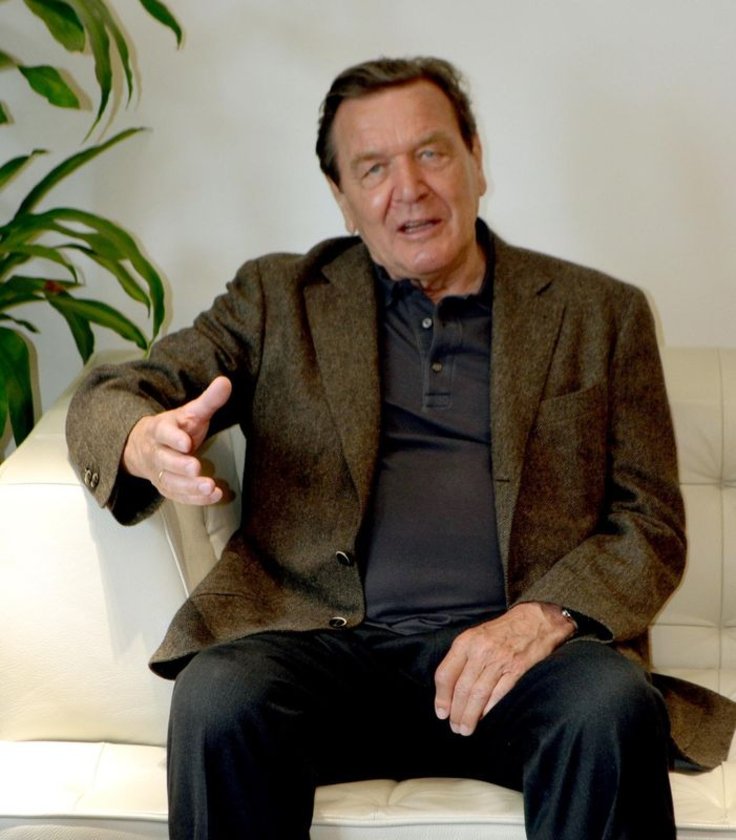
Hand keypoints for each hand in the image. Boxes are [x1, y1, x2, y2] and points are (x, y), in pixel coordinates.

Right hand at [122, 376, 232, 504]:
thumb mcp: (190, 412)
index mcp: (160, 430)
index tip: (186, 443)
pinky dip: (195, 499)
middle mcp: (156, 453)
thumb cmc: (175, 428)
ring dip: (190, 487)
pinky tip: (214, 496)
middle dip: (179, 466)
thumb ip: (208, 400)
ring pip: (171, 482)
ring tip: (210, 487)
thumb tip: (226, 382)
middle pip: (164, 461)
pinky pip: (179, 496)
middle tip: (195, 468)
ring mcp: (159, 472)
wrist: (146, 446)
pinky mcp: (166, 487)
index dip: (173, 438)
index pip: (163, 433)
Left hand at [434, 602, 574, 735]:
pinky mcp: (517, 669)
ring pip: (478, 695)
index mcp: (465, 642)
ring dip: (470, 716)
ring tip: (466, 729)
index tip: (441, 712)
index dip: (441, 697)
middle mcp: (480, 651)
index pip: (445, 674)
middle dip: (456, 712)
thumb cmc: (501, 631)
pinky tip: (483, 718)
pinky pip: (498, 694)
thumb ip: (461, 659)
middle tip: (454, 727)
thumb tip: (448, 690)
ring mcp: (499, 661)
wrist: (534, 621)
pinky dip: (489, 709)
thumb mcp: (475, 636)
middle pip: (462, 689)